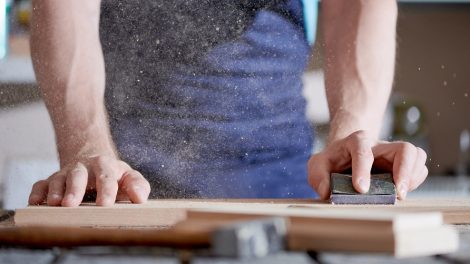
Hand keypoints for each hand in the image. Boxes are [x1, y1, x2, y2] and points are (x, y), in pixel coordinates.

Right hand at [29, 155, 150, 206]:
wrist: (92, 159)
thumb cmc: (114, 174)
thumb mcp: (128, 176)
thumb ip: (138, 185)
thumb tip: (139, 198)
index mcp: (105, 166)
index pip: (106, 177)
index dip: (106, 190)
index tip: (105, 204)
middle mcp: (83, 168)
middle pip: (78, 175)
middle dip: (74, 189)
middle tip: (71, 204)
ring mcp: (66, 173)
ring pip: (58, 179)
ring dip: (55, 191)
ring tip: (55, 204)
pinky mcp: (52, 180)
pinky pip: (41, 184)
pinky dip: (37, 192)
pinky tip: (34, 203)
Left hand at [307, 130, 427, 199]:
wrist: (345, 154)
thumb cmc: (332, 161)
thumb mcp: (318, 165)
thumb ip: (318, 176)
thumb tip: (326, 191)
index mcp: (356, 141)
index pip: (363, 151)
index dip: (363, 170)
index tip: (361, 189)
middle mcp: (379, 144)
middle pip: (404, 148)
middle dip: (404, 171)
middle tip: (398, 193)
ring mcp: (394, 153)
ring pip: (417, 155)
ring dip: (413, 177)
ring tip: (400, 194)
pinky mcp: (403, 164)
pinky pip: (420, 168)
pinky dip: (415, 181)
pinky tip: (401, 191)